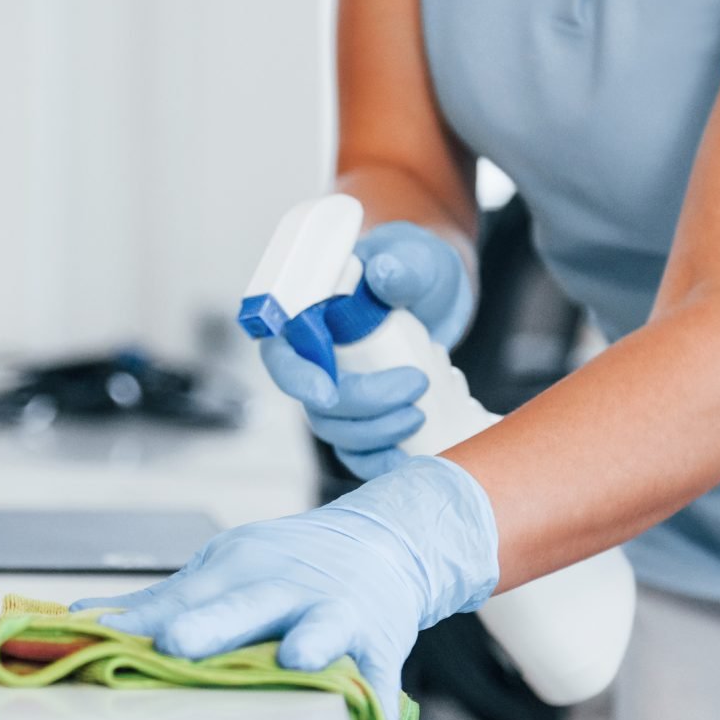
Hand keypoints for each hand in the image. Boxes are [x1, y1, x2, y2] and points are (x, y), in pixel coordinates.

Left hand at [72, 456, 498, 719]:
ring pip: (324, 628)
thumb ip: (164, 601)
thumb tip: (83, 619)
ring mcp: (338, 614)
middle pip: (245, 604)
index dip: (147, 617)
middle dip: (211, 624)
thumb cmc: (287, 565)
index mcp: (242, 567)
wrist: (384, 541)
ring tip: (298, 661)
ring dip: (312, 642)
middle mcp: (288, 587)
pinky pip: (379, 687)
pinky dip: (376, 719)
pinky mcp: (381, 649)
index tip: (105, 634)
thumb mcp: (227, 568)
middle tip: (175, 643)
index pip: (187, 594)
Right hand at [260, 221, 474, 479]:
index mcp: (310, 318)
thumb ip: (402, 265)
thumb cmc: (414, 267)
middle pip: (317, 404)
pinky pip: (361, 452)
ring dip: (377, 434)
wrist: (437, 293)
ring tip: (421, 412)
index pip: (282, 355)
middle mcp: (316, 362)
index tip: (329, 391)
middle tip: (416, 386)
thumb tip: (384, 274)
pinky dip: (382, 461)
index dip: (296, 378)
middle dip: (364, 406)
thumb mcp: (415, 258)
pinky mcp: (365, 418)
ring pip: (339, 432)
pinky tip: (412, 457)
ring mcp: (339, 394)